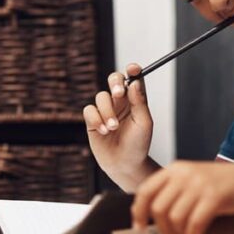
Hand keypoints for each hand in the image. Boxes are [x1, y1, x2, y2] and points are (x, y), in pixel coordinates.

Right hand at [83, 63, 153, 189]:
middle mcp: (120, 102)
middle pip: (114, 80)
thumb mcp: (144, 123)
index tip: (132, 69)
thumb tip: (135, 82)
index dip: (132, 70)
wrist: (124, 164)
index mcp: (135, 100)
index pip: (133, 79)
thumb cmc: (138, 144)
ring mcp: (106, 110)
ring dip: (107, 111)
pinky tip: (104, 131)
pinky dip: (96, 119)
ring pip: (101, 96)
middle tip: (119, 93)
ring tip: (113, 127)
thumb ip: (139, 102)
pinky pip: (89, 110)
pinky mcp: (93, 120)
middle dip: (115, 82)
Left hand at [131, 160, 233, 233]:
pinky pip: (195, 223)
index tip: (139, 227)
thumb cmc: (219, 184)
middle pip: (159, 208)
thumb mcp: (191, 179)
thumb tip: (147, 216)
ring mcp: (200, 184)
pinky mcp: (215, 197)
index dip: (138, 212)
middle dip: (161, 228)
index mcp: (174, 169)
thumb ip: (171, 191)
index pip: (145, 191)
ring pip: (175, 217)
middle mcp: (184, 174)